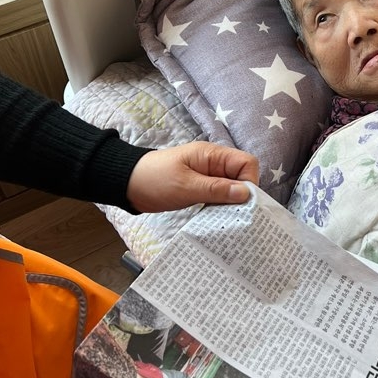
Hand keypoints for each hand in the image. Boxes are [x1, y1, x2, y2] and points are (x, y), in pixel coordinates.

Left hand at [126, 141, 258, 212]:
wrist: (127, 185)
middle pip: (242, 178)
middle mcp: (215, 164)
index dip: (250, 182)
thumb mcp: (185, 186)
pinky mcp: (201, 189)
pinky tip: (218, 220)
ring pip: (232, 190)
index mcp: (213, 155)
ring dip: (231, 204)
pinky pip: (219, 197)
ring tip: (229, 222)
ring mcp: (208, 177)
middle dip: (242, 197)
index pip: (246, 164)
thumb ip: (216, 189)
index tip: (244, 204)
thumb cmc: (155, 180)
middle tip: (238, 218)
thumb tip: (246, 193)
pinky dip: (221, 207)